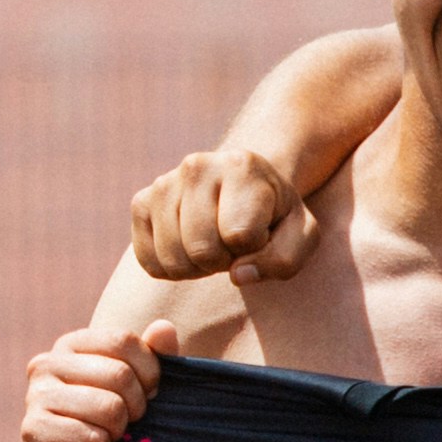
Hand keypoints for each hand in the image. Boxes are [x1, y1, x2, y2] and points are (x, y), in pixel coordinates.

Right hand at [22, 320, 172, 441]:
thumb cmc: (115, 428)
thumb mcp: (140, 390)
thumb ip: (155, 357)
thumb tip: (165, 326)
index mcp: (71, 345)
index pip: (123, 340)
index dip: (149, 373)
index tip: (147, 395)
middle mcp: (46, 363)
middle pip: (119, 375)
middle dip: (136, 408)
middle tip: (125, 424)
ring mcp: (34, 396)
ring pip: (109, 408)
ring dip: (118, 432)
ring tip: (106, 438)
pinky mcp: (33, 430)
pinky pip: (91, 438)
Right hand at [129, 146, 316, 286]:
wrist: (244, 185)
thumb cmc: (275, 214)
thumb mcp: (301, 234)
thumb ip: (284, 259)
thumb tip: (237, 275)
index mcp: (241, 167)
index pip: (239, 235)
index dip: (253, 249)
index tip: (260, 235)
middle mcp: (196, 166)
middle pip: (201, 249)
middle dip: (223, 262)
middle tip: (234, 247)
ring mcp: (164, 183)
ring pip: (172, 258)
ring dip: (197, 268)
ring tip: (213, 246)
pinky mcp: (141, 202)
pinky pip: (148, 260)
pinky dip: (171, 269)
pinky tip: (189, 249)